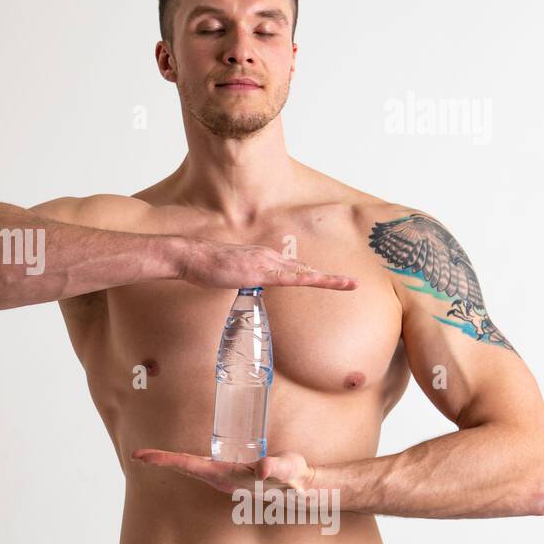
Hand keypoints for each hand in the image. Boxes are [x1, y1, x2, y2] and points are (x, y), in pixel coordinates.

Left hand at [131, 448, 316, 496]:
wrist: (301, 490)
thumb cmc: (292, 478)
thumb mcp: (288, 470)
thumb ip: (278, 468)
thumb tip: (263, 468)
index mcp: (226, 476)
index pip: (190, 465)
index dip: (167, 460)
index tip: (143, 457)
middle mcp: (221, 478)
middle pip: (185, 466)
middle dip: (162, 461)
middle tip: (138, 455)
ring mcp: (224, 477)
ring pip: (192, 466)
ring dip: (172, 461)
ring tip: (150, 456)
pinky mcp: (230, 472)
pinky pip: (202, 464)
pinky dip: (186, 460)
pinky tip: (179, 458)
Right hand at [181, 238, 357, 291]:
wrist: (192, 257)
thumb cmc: (206, 267)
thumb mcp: (230, 274)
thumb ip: (244, 279)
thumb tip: (250, 287)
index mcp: (262, 257)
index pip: (292, 267)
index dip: (311, 274)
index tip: (329, 280)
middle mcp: (269, 256)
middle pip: (303, 269)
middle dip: (327, 278)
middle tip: (351, 284)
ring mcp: (266, 262)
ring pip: (303, 272)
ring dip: (328, 279)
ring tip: (349, 284)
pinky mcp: (261, 271)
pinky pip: (292, 278)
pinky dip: (311, 279)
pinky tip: (326, 282)